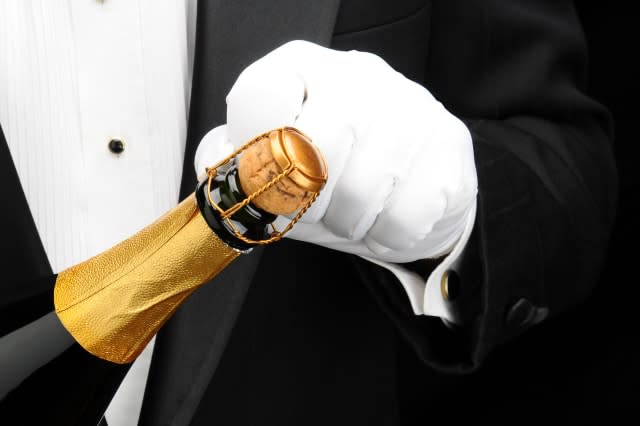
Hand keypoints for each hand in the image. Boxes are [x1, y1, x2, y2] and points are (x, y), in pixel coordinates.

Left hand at [195, 40, 476, 262]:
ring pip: (364, 187)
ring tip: (352, 218)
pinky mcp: (449, 140)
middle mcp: (356, 75)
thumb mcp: (274, 170)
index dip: (256, 155)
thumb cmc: (331, 177)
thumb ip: (238, 167)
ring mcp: (409, 103)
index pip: (261, 96)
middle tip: (315, 212)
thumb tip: (221, 170)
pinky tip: (386, 222)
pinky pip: (408, 212)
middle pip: (314, 148)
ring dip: (349, 223)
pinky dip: (388, 236)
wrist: (406, 187)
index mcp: (300, 69)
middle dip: (307, 200)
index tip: (266, 183)